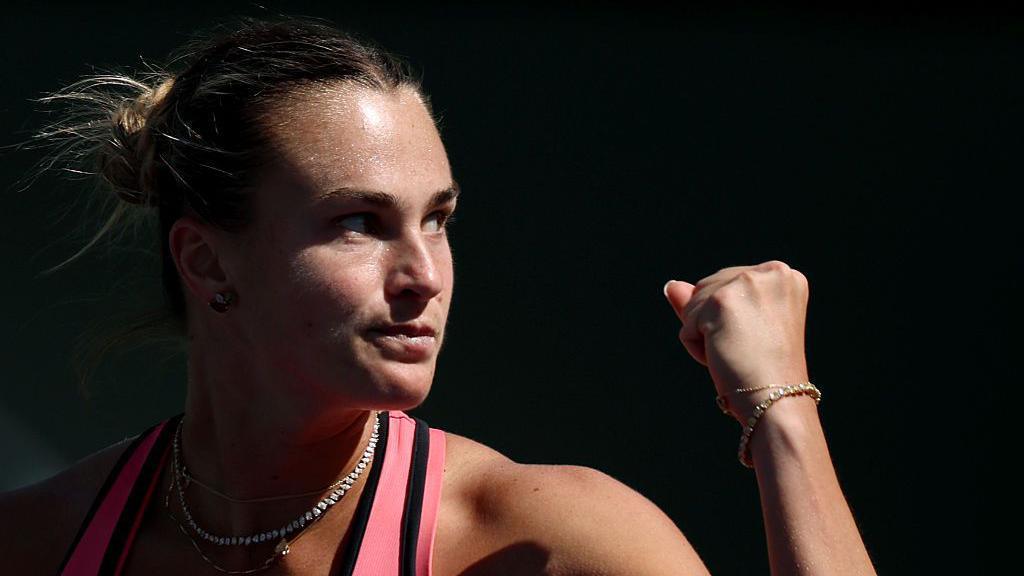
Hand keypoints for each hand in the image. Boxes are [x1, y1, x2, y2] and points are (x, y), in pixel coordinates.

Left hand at [662, 260, 810, 422]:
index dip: (731, 319)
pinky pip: (687, 323)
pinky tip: (724, 358)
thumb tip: (671, 285)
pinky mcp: (723, 300)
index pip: (728, 284)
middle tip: (746, 350)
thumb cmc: (763, 371)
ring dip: (705, 335)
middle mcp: (771, 272)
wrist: (777, 400)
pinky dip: (696, 347)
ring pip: (694, 304)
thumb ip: (705, 299)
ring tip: (737, 353)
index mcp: (784, 276)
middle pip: (708, 288)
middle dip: (715, 322)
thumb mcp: (737, 327)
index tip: (757, 341)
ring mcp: (747, 283)